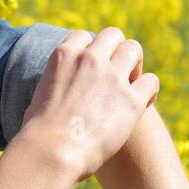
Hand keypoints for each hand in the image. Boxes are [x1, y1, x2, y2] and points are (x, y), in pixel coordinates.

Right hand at [19, 28, 159, 182]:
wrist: (52, 152)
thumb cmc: (38, 133)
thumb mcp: (38, 97)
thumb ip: (54, 86)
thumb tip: (56, 93)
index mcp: (64, 56)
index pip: (83, 37)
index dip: (91, 49)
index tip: (93, 64)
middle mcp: (90, 59)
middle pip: (113, 35)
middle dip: (116, 49)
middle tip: (117, 70)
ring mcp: (112, 77)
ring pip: (134, 50)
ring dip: (134, 63)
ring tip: (132, 82)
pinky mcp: (131, 100)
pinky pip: (150, 81)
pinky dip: (149, 89)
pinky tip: (144, 102)